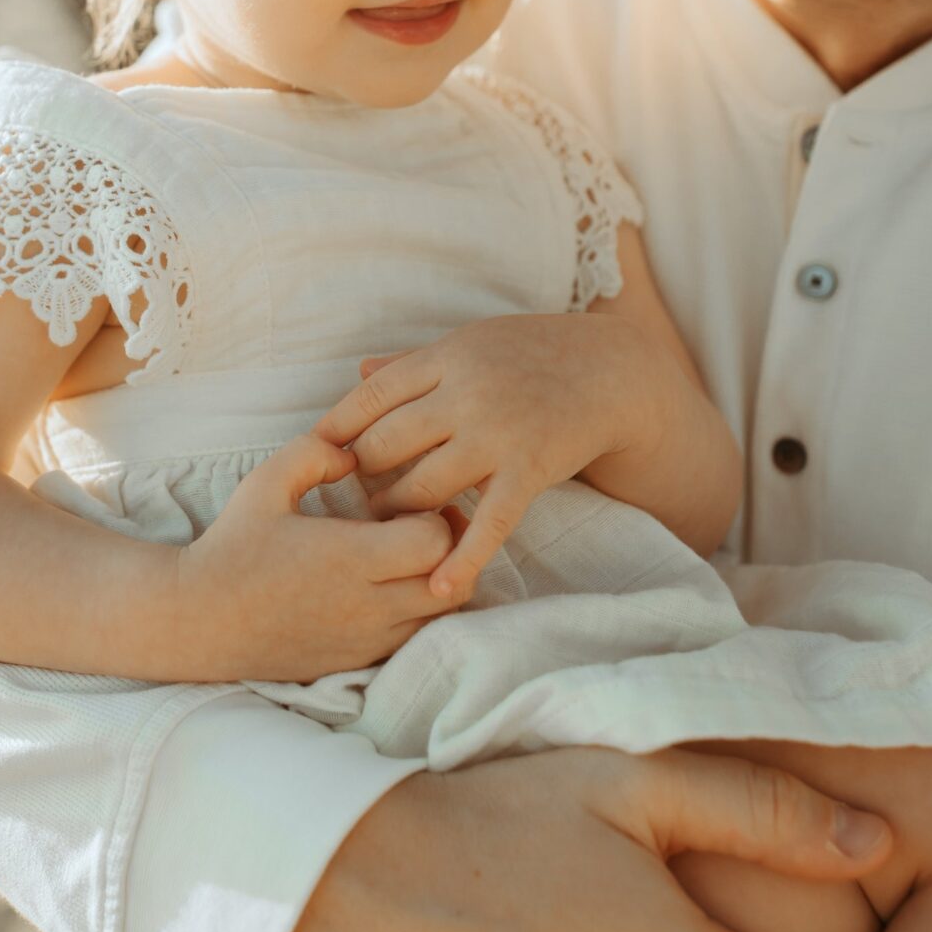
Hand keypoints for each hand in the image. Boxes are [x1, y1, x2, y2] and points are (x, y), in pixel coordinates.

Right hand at [174, 433, 457, 681]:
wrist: (200, 620)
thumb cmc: (233, 546)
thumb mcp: (265, 483)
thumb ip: (313, 452)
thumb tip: (355, 453)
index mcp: (351, 559)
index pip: (436, 543)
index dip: (438, 519)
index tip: (411, 506)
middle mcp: (368, 606)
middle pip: (452, 585)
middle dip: (451, 554)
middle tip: (425, 530)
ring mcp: (365, 640)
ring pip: (439, 619)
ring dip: (437, 586)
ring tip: (407, 561)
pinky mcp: (357, 662)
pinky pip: (411, 640)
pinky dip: (416, 615)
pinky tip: (387, 591)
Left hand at [315, 312, 664, 595]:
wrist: (613, 370)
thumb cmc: (533, 354)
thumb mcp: (471, 343)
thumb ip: (414, 363)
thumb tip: (358, 372)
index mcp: (446, 358)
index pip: (370, 397)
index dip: (337, 430)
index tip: (319, 458)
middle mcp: (466, 394)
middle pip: (386, 445)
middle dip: (361, 477)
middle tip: (353, 499)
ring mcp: (498, 434)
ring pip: (423, 486)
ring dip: (396, 514)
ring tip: (387, 528)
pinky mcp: (529, 470)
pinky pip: (489, 522)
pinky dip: (464, 557)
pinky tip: (441, 587)